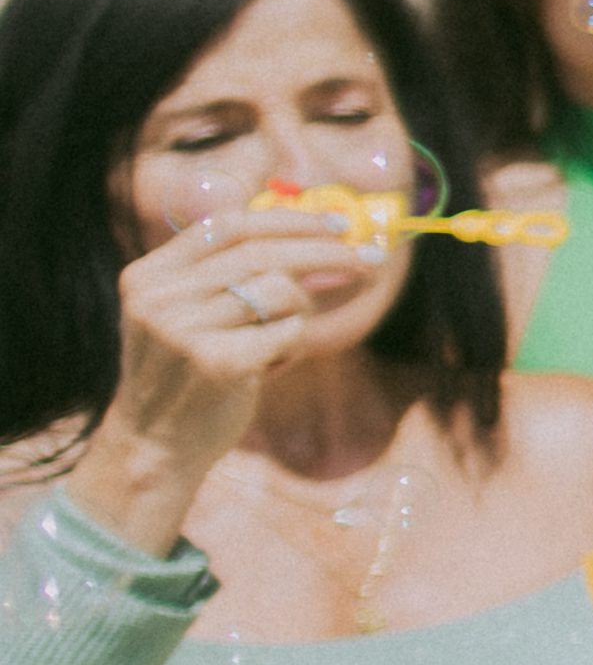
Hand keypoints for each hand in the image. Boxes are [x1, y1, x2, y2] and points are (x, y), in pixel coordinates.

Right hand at [92, 200, 380, 514]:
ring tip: (280, 339)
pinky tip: (267, 368)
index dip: (291, 220)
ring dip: (301, 312)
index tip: (341, 225)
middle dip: (327, 252)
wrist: (157, 444)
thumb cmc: (191, 372)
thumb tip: (326, 235)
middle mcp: (159, 297)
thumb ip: (234, 273)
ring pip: (281, 290)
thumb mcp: (191, 313)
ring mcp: (183, 330)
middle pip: (263, 253)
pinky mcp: (216, 363)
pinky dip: (293, 347)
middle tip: (372, 261)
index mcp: (149, 275)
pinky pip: (289, 332)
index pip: (229, 226)